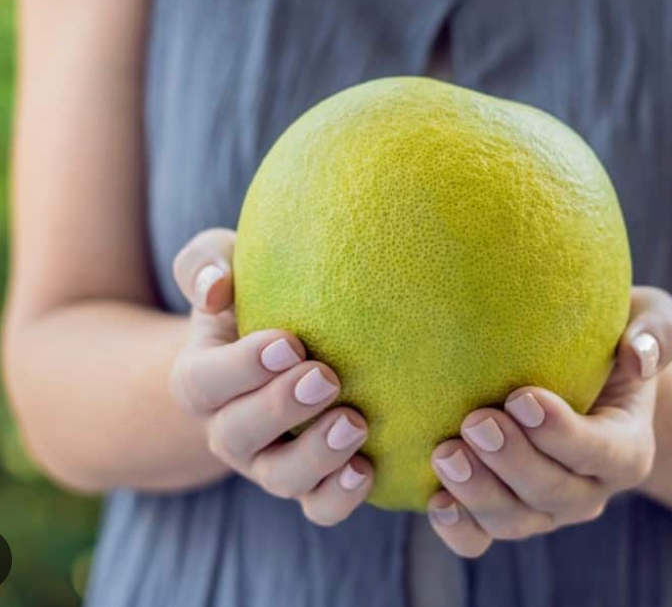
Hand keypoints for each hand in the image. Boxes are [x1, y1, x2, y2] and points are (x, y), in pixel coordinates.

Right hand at [169, 228, 372, 524]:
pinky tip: (370, 467)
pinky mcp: (308, 480)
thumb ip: (206, 264)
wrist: (271, 350)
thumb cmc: (247, 298)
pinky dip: (341, 496)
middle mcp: (227, 428)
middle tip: (326, 376)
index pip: (207, 380)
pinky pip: (318, 506)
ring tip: (355, 424)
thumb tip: (215, 287)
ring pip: (281, 479)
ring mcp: (267, 461)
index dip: (244, 367)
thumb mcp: (221, 266)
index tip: (289, 342)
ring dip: (317, 457)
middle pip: (239, 435)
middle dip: (282, 408)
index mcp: (201, 378)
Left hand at [427, 286, 671, 556]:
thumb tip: (637, 354)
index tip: (522, 397)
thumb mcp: (649, 320)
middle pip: (554, 493)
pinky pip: (481, 539)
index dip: (562, 434)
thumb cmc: (611, 338)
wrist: (581, 375)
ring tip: (445, 453)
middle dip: (512, 462)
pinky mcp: (505, 512)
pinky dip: (458, 528)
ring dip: (479, 494)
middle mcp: (588, 488)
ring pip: (516, 521)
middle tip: (475, 421)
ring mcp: (544, 508)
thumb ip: (657, 331)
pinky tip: (436, 499)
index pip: (601, 452)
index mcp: (627, 447)